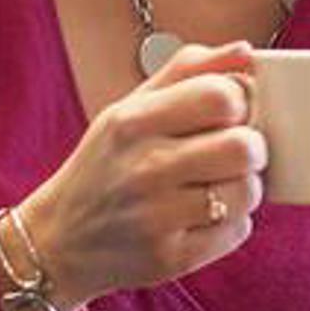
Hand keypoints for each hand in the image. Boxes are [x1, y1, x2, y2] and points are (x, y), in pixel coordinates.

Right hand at [15, 42, 265, 307]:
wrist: (59, 241)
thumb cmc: (106, 165)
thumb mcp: (130, 108)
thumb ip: (188, 72)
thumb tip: (245, 52)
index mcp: (133, 122)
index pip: (222, 96)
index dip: (239, 102)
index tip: (227, 114)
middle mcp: (144, 168)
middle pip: (245, 147)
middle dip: (250, 148)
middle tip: (230, 154)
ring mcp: (157, 217)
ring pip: (248, 192)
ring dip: (242, 188)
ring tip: (213, 187)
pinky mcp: (172, 258)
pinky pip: (239, 231)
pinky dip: (231, 223)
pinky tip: (202, 217)